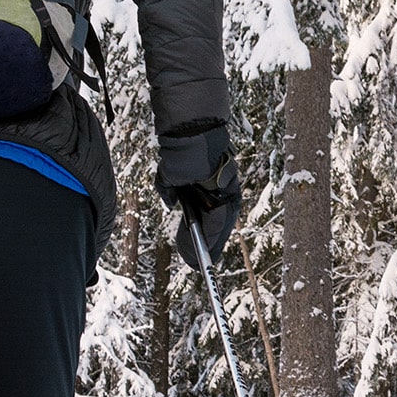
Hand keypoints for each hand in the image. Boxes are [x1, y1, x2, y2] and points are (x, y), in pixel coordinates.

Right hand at [156, 121, 240, 270]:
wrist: (188, 135)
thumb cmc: (180, 151)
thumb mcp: (169, 176)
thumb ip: (169, 190)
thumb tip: (171, 203)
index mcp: (210, 185)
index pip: (209, 214)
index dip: (204, 233)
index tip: (197, 250)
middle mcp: (222, 189)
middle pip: (218, 222)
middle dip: (209, 243)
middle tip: (197, 261)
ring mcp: (227, 191)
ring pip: (221, 224)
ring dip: (212, 243)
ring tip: (201, 260)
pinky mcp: (227, 193)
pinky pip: (221, 220)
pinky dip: (214, 236)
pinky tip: (206, 249)